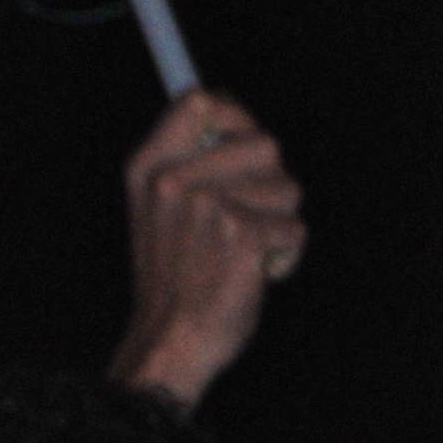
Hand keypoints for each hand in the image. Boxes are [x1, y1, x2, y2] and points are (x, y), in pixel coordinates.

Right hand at [111, 91, 306, 410]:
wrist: (174, 339)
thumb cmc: (178, 279)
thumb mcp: (161, 211)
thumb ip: (190, 164)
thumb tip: (232, 117)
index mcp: (149, 167)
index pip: (199, 103)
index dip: (235, 116)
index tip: (245, 143)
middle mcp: (173, 179)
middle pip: (264, 143)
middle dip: (273, 185)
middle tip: (250, 220)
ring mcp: (206, 204)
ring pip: (287, 189)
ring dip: (279, 225)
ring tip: (245, 254)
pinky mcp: (240, 233)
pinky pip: (294, 229)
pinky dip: (285, 256)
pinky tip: (255, 275)